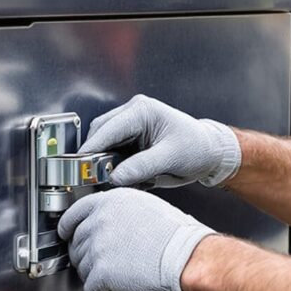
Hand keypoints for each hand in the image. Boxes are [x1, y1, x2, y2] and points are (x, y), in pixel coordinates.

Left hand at [57, 188, 213, 290]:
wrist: (187, 258)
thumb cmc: (177, 238)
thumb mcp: (146, 208)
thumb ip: (121, 213)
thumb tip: (109, 226)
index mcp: (111, 201)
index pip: (75, 213)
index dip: (69, 228)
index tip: (66, 235)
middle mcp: (100, 220)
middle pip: (77, 245)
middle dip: (89, 259)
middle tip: (106, 267)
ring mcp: (98, 246)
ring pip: (83, 270)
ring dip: (98, 279)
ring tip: (119, 281)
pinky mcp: (101, 272)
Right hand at [81, 95, 241, 188]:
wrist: (209, 153)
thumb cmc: (197, 147)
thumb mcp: (171, 157)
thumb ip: (142, 166)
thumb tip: (115, 176)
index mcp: (142, 111)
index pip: (107, 128)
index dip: (92, 147)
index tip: (80, 164)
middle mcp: (133, 115)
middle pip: (100, 134)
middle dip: (95, 156)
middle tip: (92, 177)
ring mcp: (131, 127)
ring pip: (104, 145)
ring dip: (104, 162)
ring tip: (111, 179)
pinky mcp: (131, 141)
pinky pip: (113, 153)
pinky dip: (113, 166)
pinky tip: (123, 177)